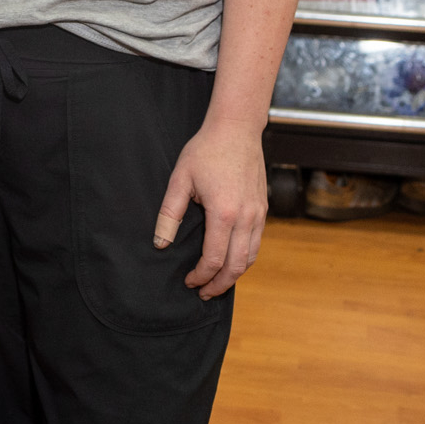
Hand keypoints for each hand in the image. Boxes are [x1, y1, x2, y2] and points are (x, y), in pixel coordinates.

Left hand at [153, 117, 267, 299]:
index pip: (214, 258)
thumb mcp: (180, 179)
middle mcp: (246, 218)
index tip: (189, 282)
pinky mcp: (263, 209)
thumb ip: (170, 213)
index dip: (201, 276)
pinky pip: (257, 243)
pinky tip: (231, 260)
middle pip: (237, 266)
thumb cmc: (206, 151)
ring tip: (217, 283)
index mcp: (224, 213)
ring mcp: (258, 214)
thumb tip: (160, 243)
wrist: (237, 129)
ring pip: (250, 258)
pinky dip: (245, 259)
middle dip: (219, 285)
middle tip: (203, 294)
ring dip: (234, 275)